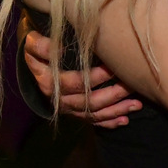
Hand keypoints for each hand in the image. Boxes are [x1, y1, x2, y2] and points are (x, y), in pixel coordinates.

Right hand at [24, 30, 142, 127]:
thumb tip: (61, 48)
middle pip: (89, 101)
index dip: (95, 77)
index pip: (76, 82)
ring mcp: (69, 109)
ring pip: (94, 114)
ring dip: (116, 110)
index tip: (113, 67)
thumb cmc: (38, 51)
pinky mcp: (76, 114)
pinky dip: (109, 122)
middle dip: (113, 94)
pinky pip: (93, 122)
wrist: (33, 66)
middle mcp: (60, 100)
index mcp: (50, 83)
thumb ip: (40, 45)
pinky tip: (125, 120)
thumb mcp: (31, 45)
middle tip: (133, 85)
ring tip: (136, 105)